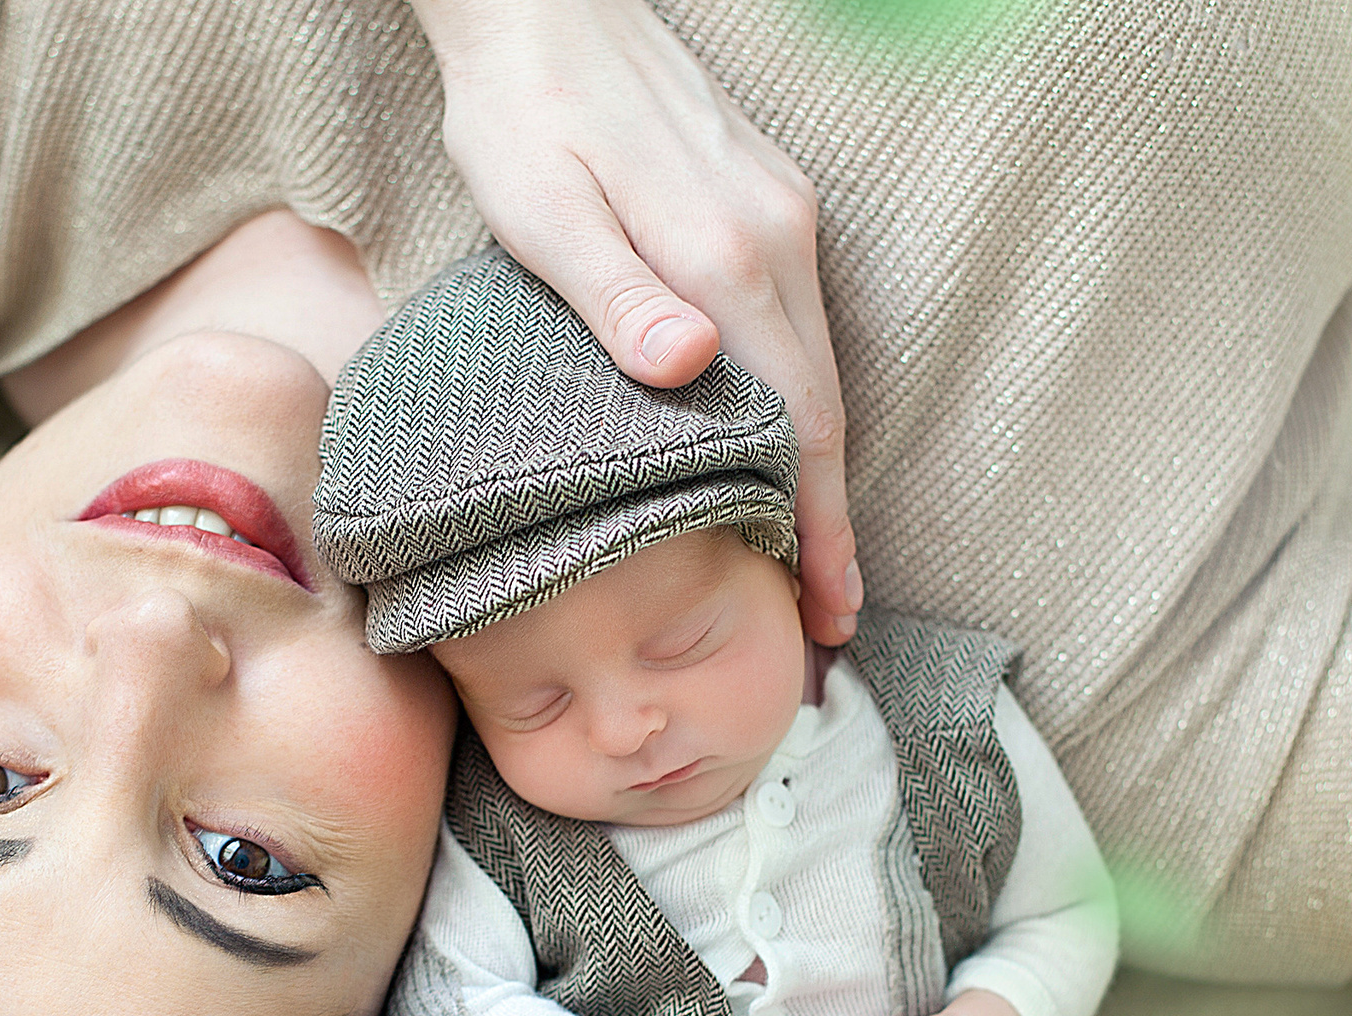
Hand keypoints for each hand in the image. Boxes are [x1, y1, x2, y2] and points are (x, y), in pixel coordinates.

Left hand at [406, 0, 860, 641]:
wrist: (542, 3)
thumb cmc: (521, 115)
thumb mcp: (545, 211)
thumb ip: (615, 296)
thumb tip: (692, 370)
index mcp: (726, 256)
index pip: (795, 425)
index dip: (816, 529)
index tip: (826, 612)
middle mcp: (776, 237)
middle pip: (822, 409)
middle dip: (830, 521)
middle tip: (826, 618)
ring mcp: (782, 215)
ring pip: (816, 369)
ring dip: (818, 469)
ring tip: (808, 556)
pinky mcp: (768, 200)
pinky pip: (800, 326)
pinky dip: (799, 403)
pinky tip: (778, 447)